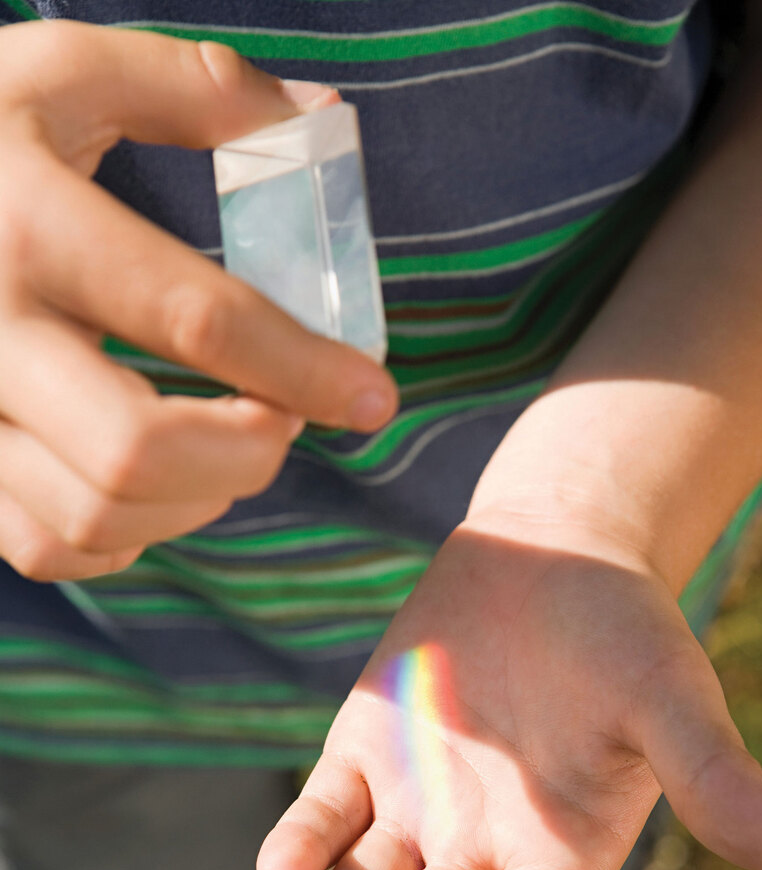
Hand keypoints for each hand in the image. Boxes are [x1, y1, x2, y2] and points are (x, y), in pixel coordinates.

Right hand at [0, 21, 396, 580]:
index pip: (192, 319)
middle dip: (246, 454)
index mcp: (27, 228)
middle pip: (136, 452)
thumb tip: (316, 118)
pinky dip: (129, 536)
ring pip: (94, 514)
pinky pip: (50, 547)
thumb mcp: (63, 76)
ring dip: (198, 497)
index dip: (303, 367)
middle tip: (286, 420)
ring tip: (228, 445)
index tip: (373, 396)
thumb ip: (187, 87)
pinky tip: (159, 486)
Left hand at [250, 515, 761, 869]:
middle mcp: (481, 846)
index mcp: (560, 856)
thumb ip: (709, 772)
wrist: (551, 552)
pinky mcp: (368, 747)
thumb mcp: (666, 696)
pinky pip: (330, 809)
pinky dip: (306, 838)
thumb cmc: (624, 627)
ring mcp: (417, 801)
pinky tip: (281, 868)